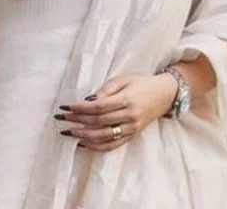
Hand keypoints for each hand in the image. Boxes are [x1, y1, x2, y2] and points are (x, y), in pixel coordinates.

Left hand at [54, 73, 177, 151]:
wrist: (165, 94)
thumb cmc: (142, 84)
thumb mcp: (123, 80)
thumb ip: (105, 90)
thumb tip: (87, 101)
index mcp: (126, 100)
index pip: (98, 107)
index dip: (80, 108)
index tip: (65, 106)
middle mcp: (129, 116)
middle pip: (98, 122)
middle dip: (77, 120)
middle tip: (61, 118)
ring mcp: (131, 128)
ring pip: (104, 136)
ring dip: (83, 135)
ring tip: (68, 132)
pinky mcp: (132, 136)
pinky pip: (112, 145)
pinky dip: (96, 146)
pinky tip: (82, 143)